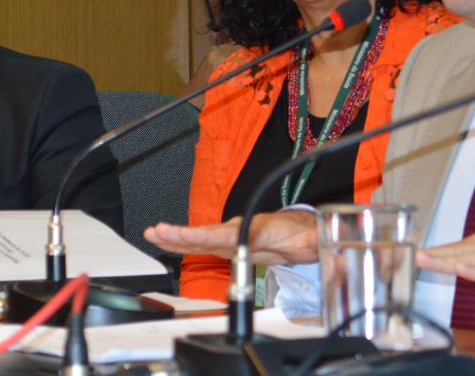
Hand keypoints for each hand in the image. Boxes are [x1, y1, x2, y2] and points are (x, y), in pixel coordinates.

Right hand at [144, 210, 318, 264]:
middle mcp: (238, 231)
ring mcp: (231, 237)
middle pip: (205, 235)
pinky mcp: (228, 245)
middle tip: (156, 231)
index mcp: (254, 229)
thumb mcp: (311, 239)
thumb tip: (321, 242)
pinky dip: (184, 244)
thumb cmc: (302, 233)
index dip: (204, 236)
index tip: (185, 235)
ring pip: (200, 239)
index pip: (225, 235)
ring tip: (153, 234)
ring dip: (176, 238)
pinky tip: (168, 243)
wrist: (301, 231)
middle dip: (180, 234)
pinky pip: (202, 246)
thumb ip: (314, 241)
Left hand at [416, 231, 474, 302]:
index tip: (411, 254)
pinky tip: (461, 270)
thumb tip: (467, 271)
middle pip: (459, 249)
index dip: (435, 252)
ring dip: (446, 257)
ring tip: (423, 258)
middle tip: (407, 255)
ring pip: (473, 255)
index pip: (457, 247)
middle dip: (433, 253)